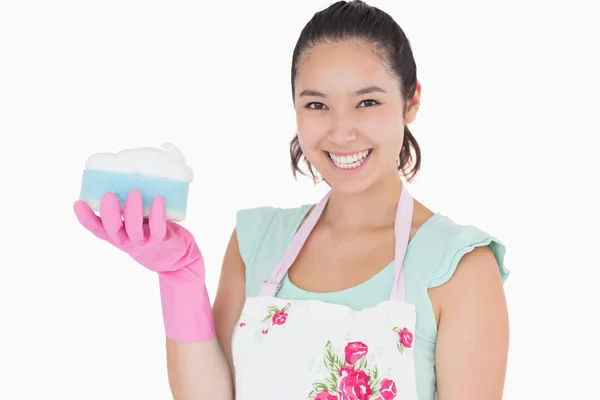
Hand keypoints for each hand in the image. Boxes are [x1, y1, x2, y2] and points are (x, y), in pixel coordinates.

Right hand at [73, 190, 213, 341]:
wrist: (178, 257)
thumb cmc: (154, 232)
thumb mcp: (139, 221)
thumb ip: (131, 206)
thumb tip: (128, 176)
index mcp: (117, 234)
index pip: (97, 229)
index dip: (86, 218)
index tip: (78, 203)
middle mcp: (127, 240)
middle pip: (112, 230)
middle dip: (109, 213)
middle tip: (108, 195)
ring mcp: (143, 242)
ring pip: (133, 230)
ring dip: (132, 212)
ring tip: (134, 192)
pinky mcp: (161, 240)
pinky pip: (158, 228)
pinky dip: (157, 214)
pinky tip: (158, 199)